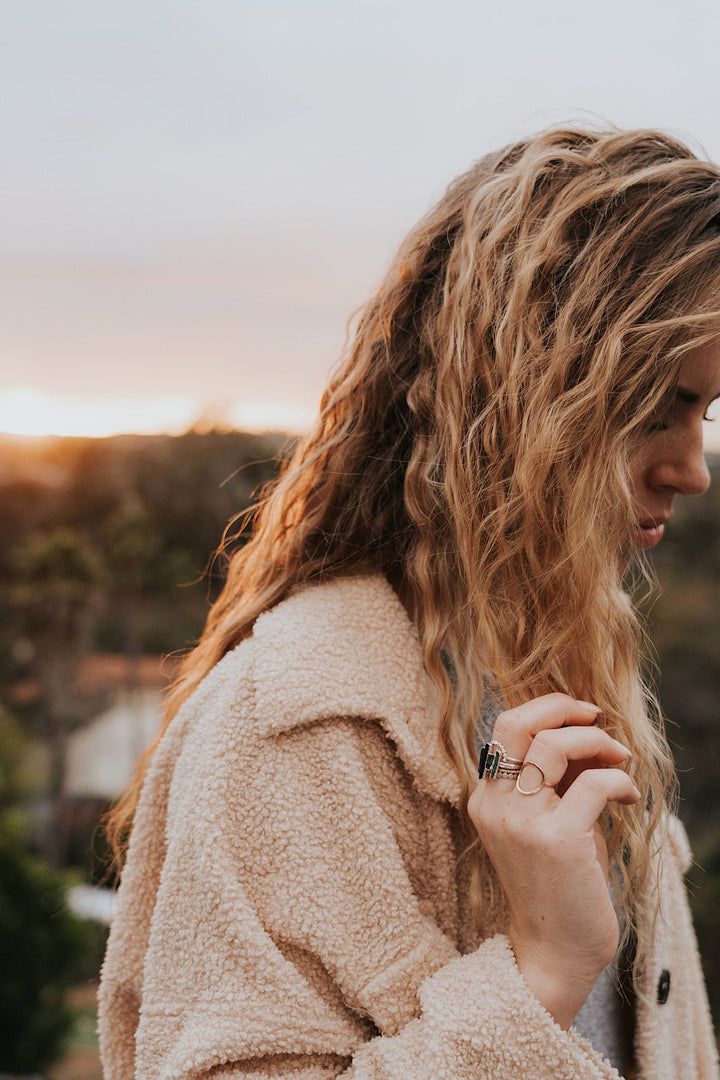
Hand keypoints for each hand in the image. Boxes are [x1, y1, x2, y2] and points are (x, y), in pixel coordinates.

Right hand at [467, 693, 640, 1028]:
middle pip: (517, 722)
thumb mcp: (546, 822)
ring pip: (555, 746)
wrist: (553, 950)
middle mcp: (495, 805)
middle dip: (563, 707)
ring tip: (619, 758)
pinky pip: (594, 784)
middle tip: (596, 716)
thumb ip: (555, 779)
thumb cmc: (557, 884)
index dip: (546, 709)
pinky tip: (629, 796)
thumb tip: (586, 734)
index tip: (581, 716)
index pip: (506, 726)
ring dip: (597, 742)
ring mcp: (522, 822)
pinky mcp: (556, 840)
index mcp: (485, 798)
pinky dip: (619, 780)